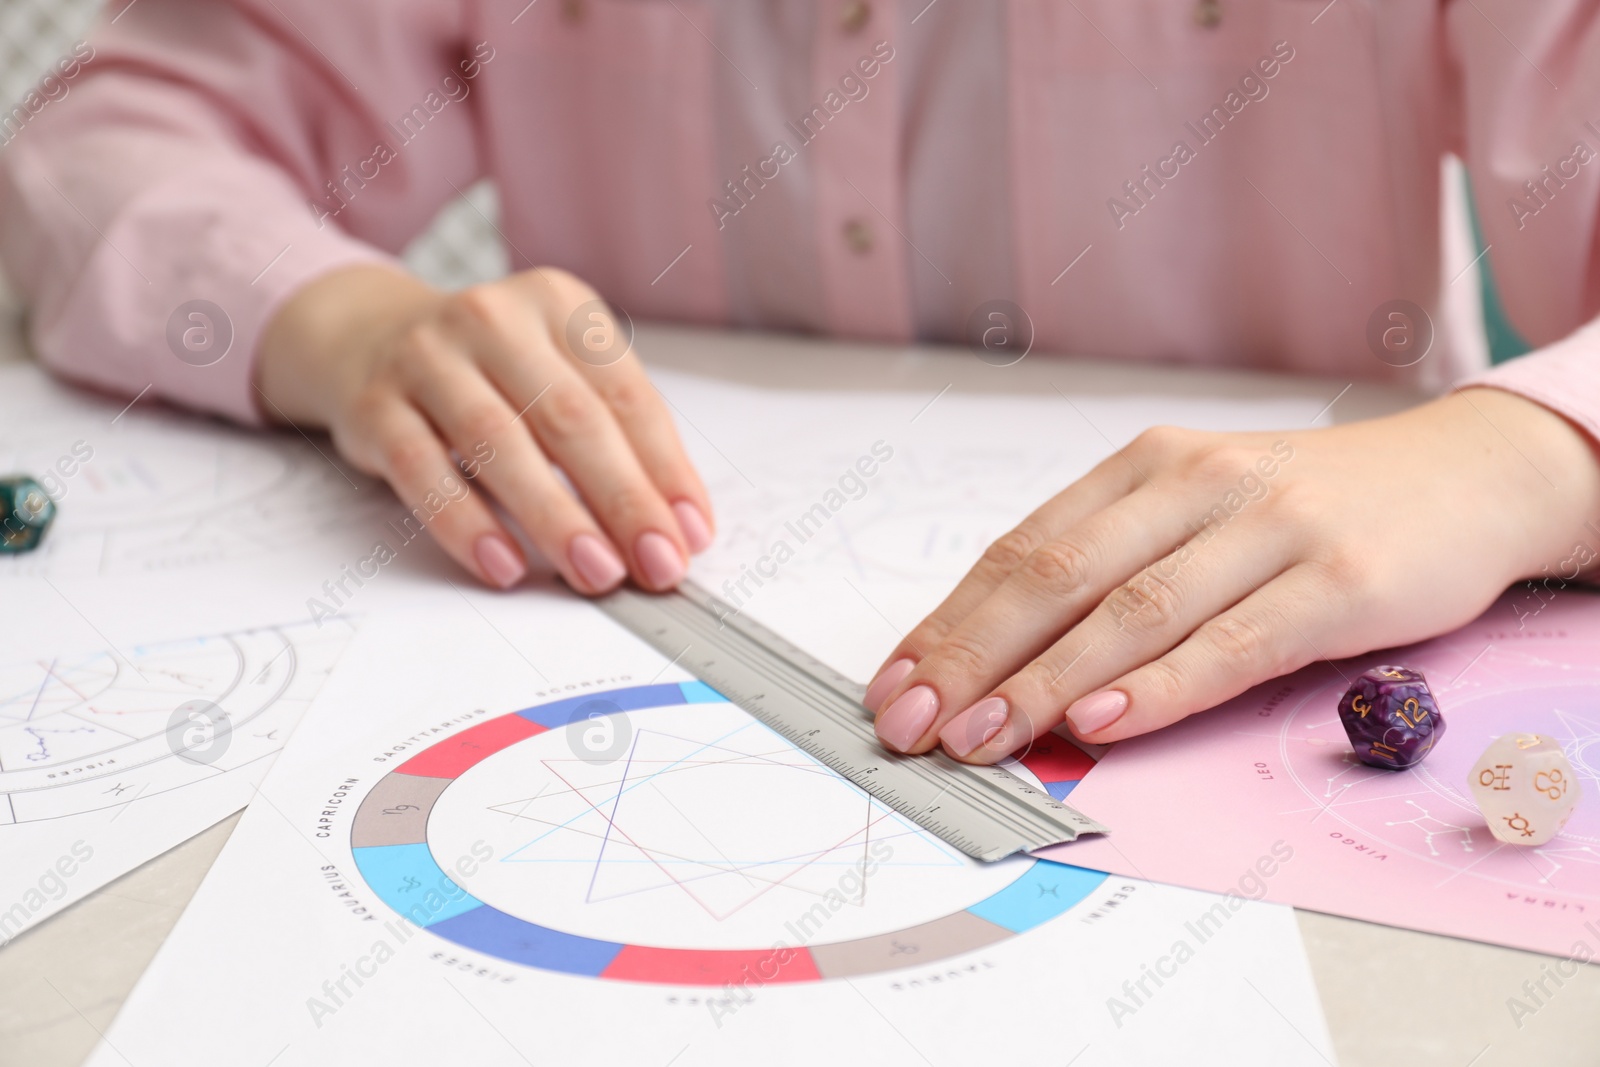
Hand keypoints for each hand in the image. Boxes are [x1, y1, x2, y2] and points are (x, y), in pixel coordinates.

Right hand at [255, 264, 712, 592]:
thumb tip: (677, 525)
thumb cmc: (489, 371)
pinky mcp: (374, 405)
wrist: (366, 336)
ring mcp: (427, 358)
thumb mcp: (557, 374)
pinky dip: (466, 524)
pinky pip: (423, 470)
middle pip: (571, 419)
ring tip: (595, 572)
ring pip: (499, 444)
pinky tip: (504, 566)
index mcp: (558, 305)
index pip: (626, 396)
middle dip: (623, 500)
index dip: (665, 470)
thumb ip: (614, 436)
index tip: (692, 534)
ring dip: (554, 518)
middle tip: (656, 565)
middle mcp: (493, 319)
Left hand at [864, 389, 1599, 760]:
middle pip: (1055, 576)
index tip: (894, 684)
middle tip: (912, 722)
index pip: (1021, 550)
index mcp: (1144, 468)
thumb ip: (1113, 570)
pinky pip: (1231, 640)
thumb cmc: (1307, 507)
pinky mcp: (1338, 580)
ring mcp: (1267, 527)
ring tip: (982, 737)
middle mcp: (1194, 484)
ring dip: (1044, 683)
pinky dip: (1159, 686)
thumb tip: (1005, 659)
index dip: (949, 622)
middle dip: (971, 656)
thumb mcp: (1197, 515)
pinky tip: (1101, 723)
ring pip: (1131, 610)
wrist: (1465, 475)